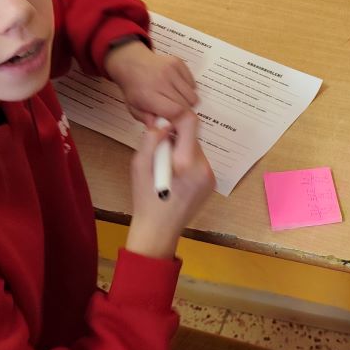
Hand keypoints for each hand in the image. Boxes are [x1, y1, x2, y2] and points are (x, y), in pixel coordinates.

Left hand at [105, 41, 197, 124]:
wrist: (132, 63)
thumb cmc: (134, 87)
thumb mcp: (134, 109)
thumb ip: (148, 121)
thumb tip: (163, 129)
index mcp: (148, 95)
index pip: (176, 111)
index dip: (179, 120)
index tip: (176, 122)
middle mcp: (161, 81)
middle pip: (186, 105)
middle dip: (184, 113)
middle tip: (176, 113)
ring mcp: (171, 70)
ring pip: (193, 95)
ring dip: (187, 102)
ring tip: (176, 100)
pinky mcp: (178, 63)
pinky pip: (193, 84)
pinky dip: (188, 89)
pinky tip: (176, 89)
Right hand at [126, 111, 214, 258]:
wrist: (158, 231)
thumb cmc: (145, 199)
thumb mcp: (139, 166)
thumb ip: (151, 140)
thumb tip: (163, 122)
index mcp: (186, 162)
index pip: (191, 123)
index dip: (176, 118)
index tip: (162, 125)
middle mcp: (204, 167)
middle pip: (192, 137)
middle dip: (175, 139)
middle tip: (158, 154)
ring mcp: (210, 176)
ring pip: (194, 149)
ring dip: (180, 151)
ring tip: (165, 169)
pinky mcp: (210, 183)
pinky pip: (198, 162)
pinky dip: (186, 163)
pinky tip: (175, 178)